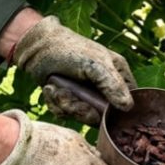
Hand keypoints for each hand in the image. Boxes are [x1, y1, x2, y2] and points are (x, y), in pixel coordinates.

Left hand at [12, 16, 135, 123]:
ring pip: (83, 116)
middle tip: (67, 96)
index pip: (128, 102)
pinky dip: (55, 104)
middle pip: (102, 115)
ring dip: (66, 105)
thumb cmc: (69, 49)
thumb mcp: (94, 65)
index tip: (99, 108)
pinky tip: (50, 89)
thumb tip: (128, 107)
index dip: (115, 111)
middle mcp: (104, 87)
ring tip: (56, 90)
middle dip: (82, 109)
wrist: (36, 48)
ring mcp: (87, 95)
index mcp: (118, 75)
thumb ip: (112, 85)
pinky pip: (67, 114)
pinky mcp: (70, 100)